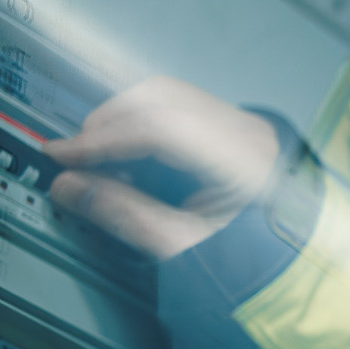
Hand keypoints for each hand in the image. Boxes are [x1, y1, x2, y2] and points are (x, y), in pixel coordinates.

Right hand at [45, 76, 279, 259]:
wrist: (286, 251)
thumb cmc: (244, 254)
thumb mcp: (181, 246)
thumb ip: (123, 215)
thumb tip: (67, 186)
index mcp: (244, 159)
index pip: (162, 126)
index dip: (104, 139)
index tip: (63, 157)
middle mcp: (246, 127)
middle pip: (159, 97)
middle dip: (106, 124)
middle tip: (75, 160)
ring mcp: (241, 119)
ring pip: (163, 94)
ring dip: (120, 120)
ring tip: (99, 162)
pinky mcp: (229, 121)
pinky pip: (174, 105)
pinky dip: (140, 123)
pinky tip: (127, 157)